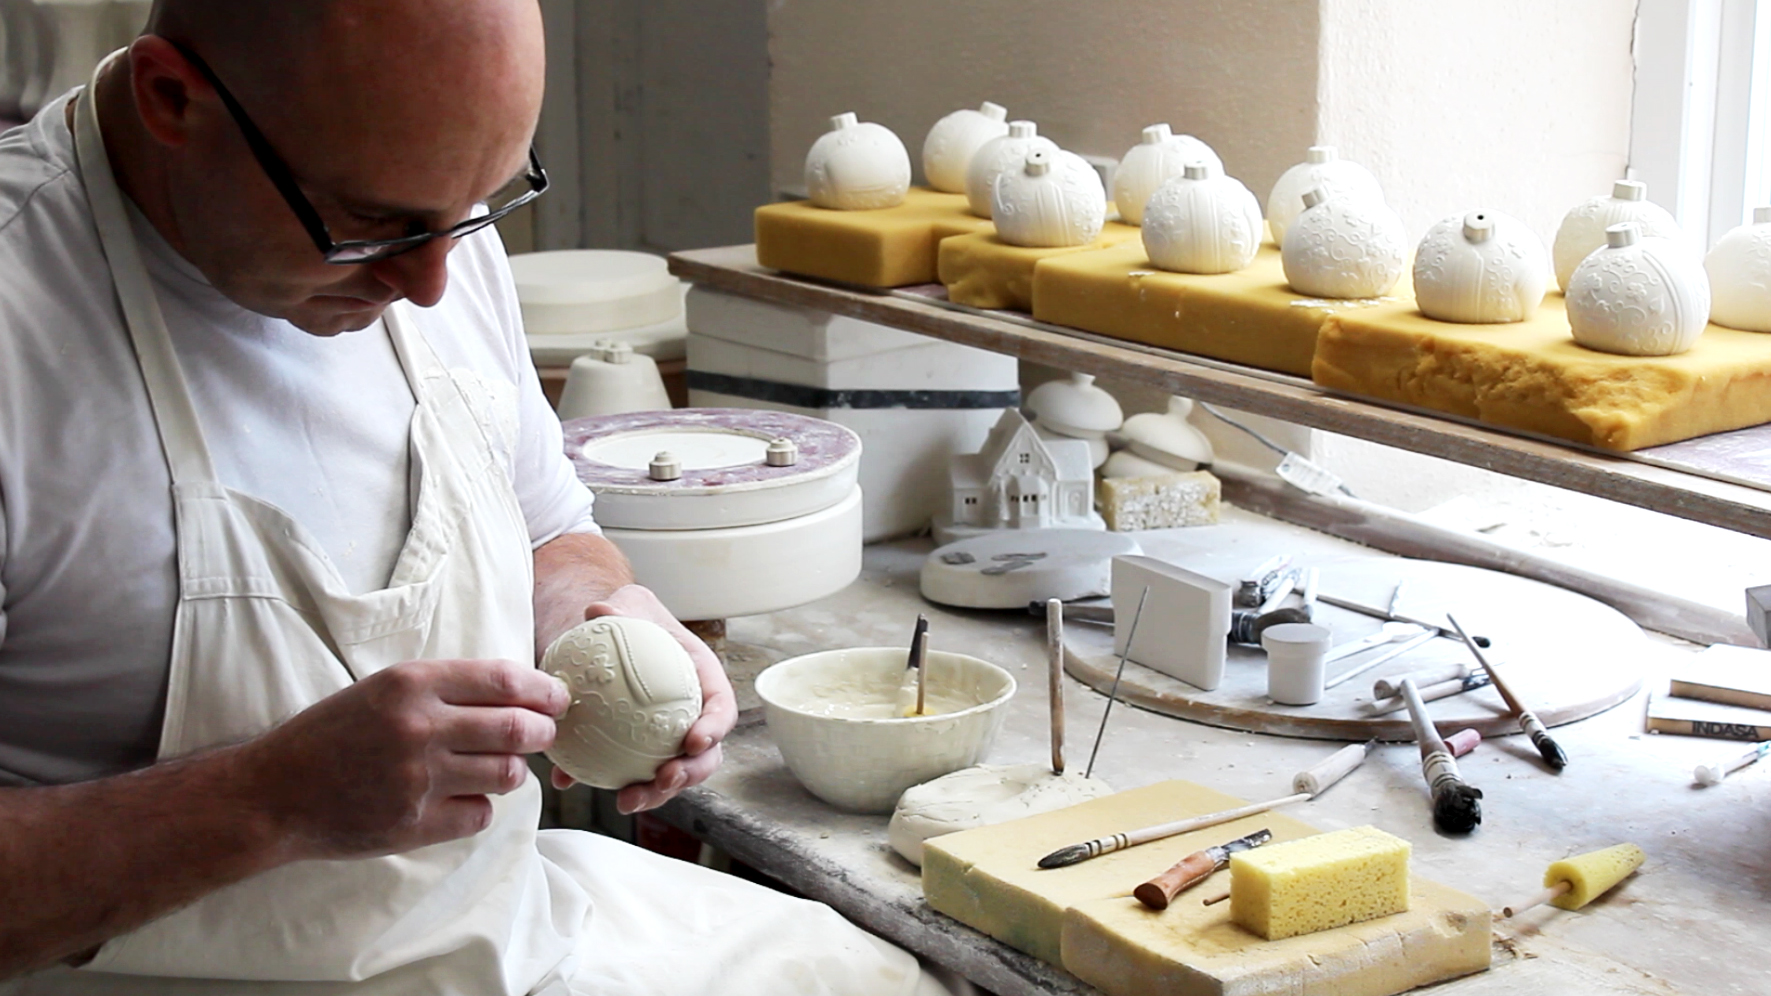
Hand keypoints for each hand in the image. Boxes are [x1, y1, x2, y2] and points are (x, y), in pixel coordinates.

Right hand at [238, 659, 568, 860]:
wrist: (273, 794)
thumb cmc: (333, 734)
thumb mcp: (384, 689)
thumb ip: (448, 688)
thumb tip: (523, 693)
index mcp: (411, 683)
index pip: (506, 681)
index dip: (544, 690)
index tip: (559, 698)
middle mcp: (418, 728)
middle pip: (519, 729)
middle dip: (544, 732)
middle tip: (545, 733)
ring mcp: (417, 780)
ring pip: (507, 774)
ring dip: (512, 770)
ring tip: (495, 765)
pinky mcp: (414, 824)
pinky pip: (481, 814)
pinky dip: (481, 805)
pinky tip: (459, 796)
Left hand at [548, 584, 735, 813]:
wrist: (617, 634)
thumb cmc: (635, 618)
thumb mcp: (631, 605)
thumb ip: (621, 608)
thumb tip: (598, 611)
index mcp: (703, 681)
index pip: (720, 708)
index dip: (714, 729)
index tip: (693, 742)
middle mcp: (692, 715)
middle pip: (705, 755)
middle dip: (689, 775)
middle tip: (663, 780)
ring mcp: (666, 737)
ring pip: (671, 774)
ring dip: (653, 794)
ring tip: (626, 801)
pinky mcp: (637, 749)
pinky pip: (626, 770)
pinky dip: (602, 779)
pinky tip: (570, 781)